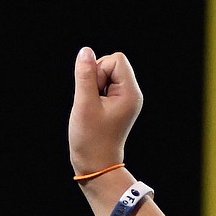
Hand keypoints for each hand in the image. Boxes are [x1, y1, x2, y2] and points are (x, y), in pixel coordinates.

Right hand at [68, 47, 142, 176]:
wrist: (96, 164)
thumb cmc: (91, 139)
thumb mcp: (84, 103)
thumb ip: (84, 75)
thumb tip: (85, 51)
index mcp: (130, 94)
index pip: (117, 59)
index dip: (100, 70)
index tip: (95, 93)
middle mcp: (131, 94)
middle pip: (111, 64)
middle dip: (96, 77)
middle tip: (93, 102)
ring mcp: (124, 99)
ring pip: (104, 74)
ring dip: (93, 86)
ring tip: (93, 108)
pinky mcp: (116, 103)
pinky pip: (102, 85)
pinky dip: (94, 93)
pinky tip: (94, 110)